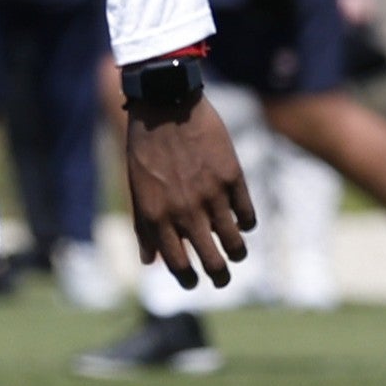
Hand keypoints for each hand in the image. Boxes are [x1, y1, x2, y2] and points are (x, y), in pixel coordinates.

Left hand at [124, 95, 255, 289]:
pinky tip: (242, 220)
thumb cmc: (145, 146)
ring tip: (236, 251)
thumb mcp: (137, 186)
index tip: (194, 282)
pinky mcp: (232, 178)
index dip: (189, 280)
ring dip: (238, 253)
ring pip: (236, 244)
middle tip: (222, 276)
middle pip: (213, 263)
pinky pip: (248, 216)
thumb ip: (144, 226)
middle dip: (220, 276)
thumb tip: (150, 262)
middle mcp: (185, 211)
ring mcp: (211, 195)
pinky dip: (247, 223)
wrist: (164, 103)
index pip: (179, 265)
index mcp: (158, 215)